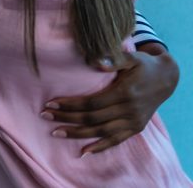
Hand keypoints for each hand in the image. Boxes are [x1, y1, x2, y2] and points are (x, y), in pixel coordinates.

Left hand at [42, 46, 179, 154]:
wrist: (166, 78)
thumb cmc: (143, 65)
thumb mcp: (132, 58)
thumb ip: (114, 59)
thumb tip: (96, 61)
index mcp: (125, 93)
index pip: (92, 103)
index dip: (71, 104)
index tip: (51, 103)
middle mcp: (129, 110)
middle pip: (92, 118)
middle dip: (67, 118)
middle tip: (44, 115)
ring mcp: (133, 122)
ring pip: (101, 132)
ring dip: (77, 134)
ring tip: (55, 133)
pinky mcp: (136, 128)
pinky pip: (116, 140)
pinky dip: (101, 147)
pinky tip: (84, 152)